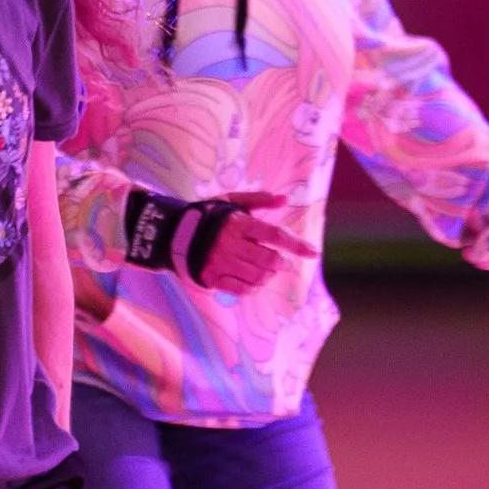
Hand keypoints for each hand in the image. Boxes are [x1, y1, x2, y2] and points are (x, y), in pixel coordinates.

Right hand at [188, 191, 307, 296]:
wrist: (175, 233)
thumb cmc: (211, 216)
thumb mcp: (233, 201)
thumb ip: (259, 200)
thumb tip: (285, 199)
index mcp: (238, 223)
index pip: (274, 236)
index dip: (296, 245)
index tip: (313, 252)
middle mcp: (230, 244)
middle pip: (268, 260)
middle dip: (281, 263)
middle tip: (282, 262)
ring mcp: (220, 263)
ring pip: (257, 276)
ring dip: (269, 276)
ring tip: (268, 270)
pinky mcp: (212, 277)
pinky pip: (241, 289)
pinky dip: (254, 288)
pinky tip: (256, 281)